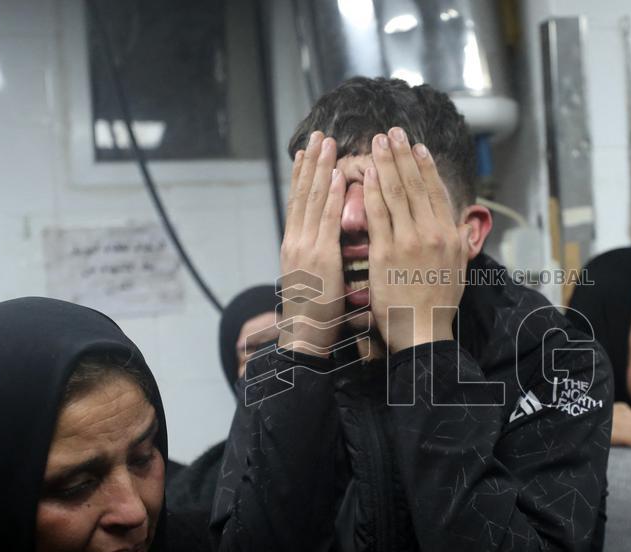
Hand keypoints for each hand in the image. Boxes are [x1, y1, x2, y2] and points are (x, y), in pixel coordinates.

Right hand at [278, 131, 346, 356]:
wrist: (305, 337)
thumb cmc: (316, 314)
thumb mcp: (315, 278)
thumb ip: (321, 255)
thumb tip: (329, 241)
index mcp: (295, 244)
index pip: (299, 201)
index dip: (303, 174)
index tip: (308, 150)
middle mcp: (296, 240)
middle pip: (302, 193)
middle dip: (310, 162)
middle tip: (318, 135)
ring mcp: (304, 247)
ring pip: (311, 200)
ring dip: (320, 168)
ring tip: (326, 143)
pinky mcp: (318, 258)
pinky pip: (325, 221)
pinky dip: (329, 197)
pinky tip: (335, 176)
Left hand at [363, 128, 468, 352]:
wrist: (422, 332)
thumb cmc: (440, 305)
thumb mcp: (460, 269)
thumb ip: (459, 242)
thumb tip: (462, 223)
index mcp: (450, 236)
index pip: (436, 192)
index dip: (425, 166)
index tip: (416, 146)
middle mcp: (432, 233)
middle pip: (415, 185)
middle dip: (402, 154)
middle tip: (392, 131)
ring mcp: (408, 242)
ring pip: (395, 193)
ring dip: (384, 164)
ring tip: (376, 142)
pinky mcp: (386, 253)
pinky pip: (377, 214)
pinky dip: (371, 191)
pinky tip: (364, 174)